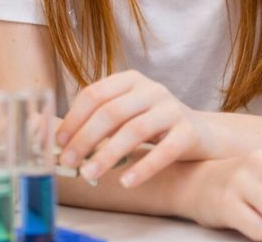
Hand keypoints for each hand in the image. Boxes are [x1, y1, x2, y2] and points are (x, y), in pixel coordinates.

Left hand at [56, 70, 216, 186]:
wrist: (202, 134)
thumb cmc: (155, 126)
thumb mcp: (128, 114)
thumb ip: (101, 123)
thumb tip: (63, 145)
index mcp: (131, 80)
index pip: (96, 93)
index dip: (74, 118)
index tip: (59, 142)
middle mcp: (152, 89)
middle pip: (112, 111)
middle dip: (85, 138)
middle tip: (69, 161)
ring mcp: (171, 108)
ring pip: (135, 130)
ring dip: (108, 155)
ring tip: (89, 174)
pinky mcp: (188, 132)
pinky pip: (164, 151)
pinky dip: (143, 168)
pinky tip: (126, 182)